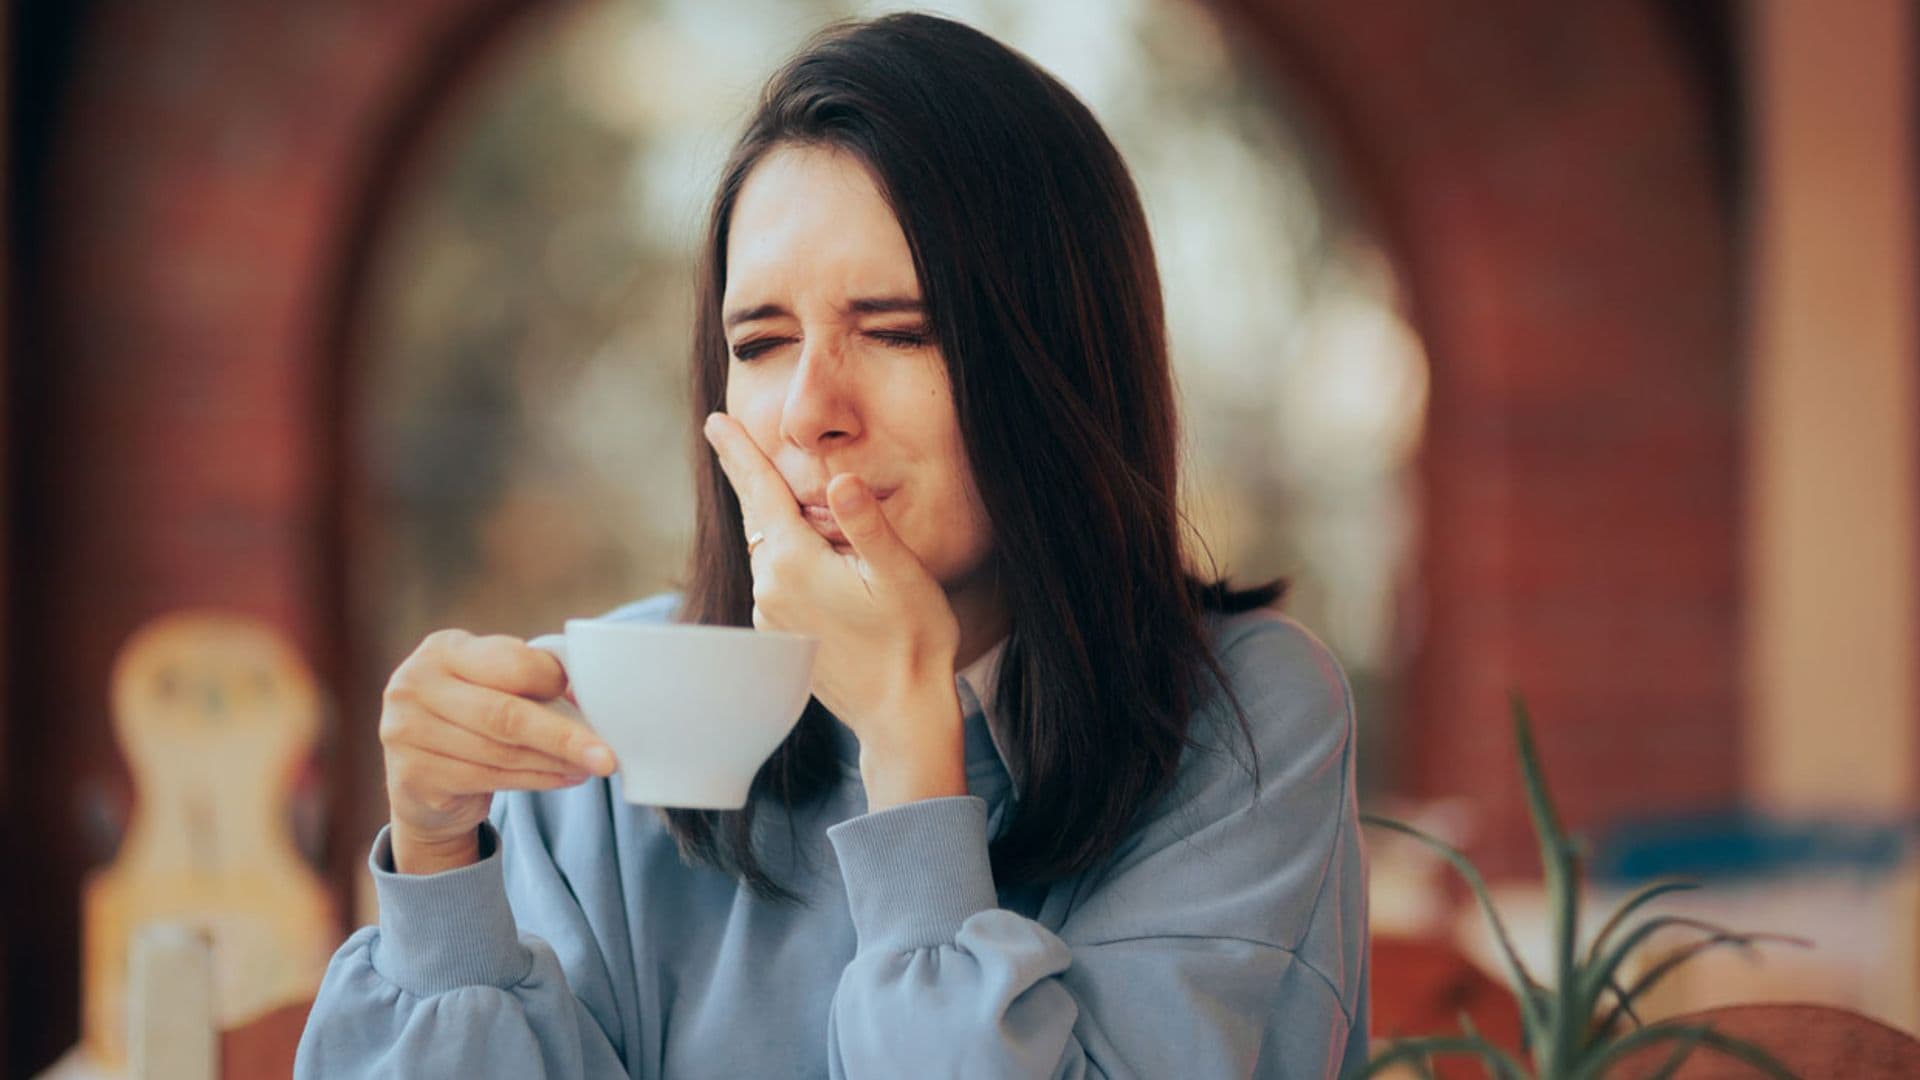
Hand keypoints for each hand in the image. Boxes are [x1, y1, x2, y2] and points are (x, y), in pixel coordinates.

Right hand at [380, 630, 615, 872]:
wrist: (423, 781)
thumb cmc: (473, 719)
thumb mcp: (492, 685)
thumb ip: (529, 679)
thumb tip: (591, 690)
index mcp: (443, 649)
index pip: (509, 662)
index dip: (552, 681)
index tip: (587, 698)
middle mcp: (414, 684)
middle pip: (505, 714)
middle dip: (564, 737)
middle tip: (607, 755)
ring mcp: (404, 730)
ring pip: (500, 752)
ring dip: (555, 762)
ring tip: (591, 766)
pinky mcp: (411, 774)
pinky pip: (488, 779)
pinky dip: (536, 780)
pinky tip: (565, 778)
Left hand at [703, 412, 965, 806]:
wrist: (902, 714)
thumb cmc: (913, 640)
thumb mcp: (900, 574)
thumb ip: (867, 522)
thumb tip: (840, 479)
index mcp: (795, 563)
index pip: (761, 492)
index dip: (739, 452)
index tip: (715, 422)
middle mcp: (770, 589)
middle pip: (759, 517)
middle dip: (749, 478)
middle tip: (726, 437)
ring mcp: (771, 617)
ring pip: (769, 551)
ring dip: (776, 524)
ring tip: (788, 499)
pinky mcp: (781, 637)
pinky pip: (776, 581)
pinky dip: (786, 558)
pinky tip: (810, 558)